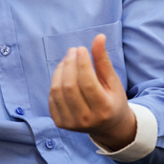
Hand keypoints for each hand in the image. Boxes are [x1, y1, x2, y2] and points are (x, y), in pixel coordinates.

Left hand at [49, 34, 135, 150]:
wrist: (108, 127)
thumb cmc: (112, 100)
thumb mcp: (112, 81)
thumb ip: (103, 60)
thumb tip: (99, 37)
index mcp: (104, 109)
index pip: (88, 83)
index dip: (82, 63)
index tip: (81, 48)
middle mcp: (86, 119)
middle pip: (70, 86)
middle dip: (69, 64)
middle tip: (73, 50)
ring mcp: (71, 123)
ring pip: (57, 90)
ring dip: (60, 70)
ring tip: (67, 59)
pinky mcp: (59, 123)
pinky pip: (51, 97)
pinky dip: (56, 81)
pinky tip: (63, 73)